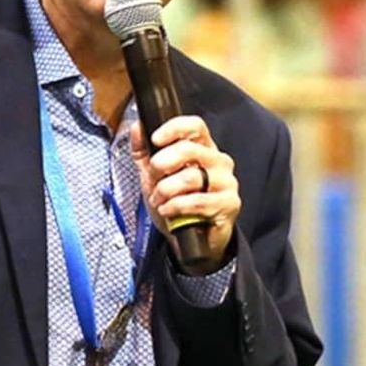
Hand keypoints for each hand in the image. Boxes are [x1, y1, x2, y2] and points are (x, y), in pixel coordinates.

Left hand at [130, 115, 240, 270]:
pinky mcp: (229, 204)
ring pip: (191, 177)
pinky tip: (168, 210)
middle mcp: (218, 161)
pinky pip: (198, 201)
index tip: (155, 139)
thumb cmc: (175, 202)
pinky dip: (176, 206)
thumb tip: (137, 127)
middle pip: (189, 149)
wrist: (187, 239)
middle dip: (162, 164)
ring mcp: (226, 182)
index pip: (195, 126)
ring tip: (158, 199)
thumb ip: (144, 151)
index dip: (174, 128)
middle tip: (153, 177)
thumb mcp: (153, 175)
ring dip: (166, 190)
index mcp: (202, 148)